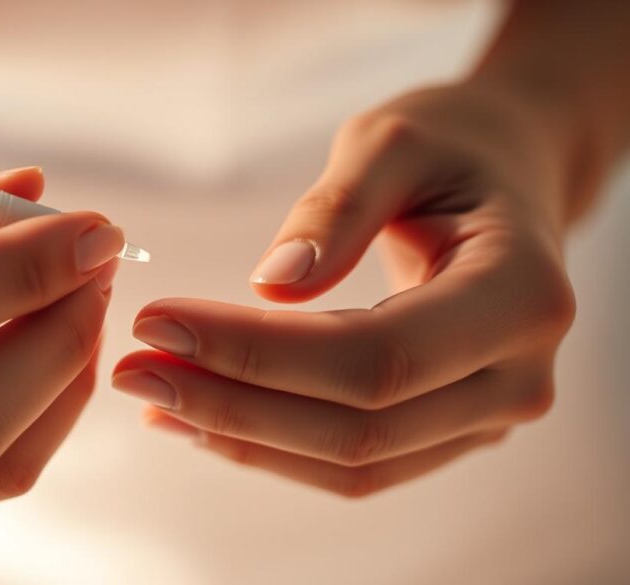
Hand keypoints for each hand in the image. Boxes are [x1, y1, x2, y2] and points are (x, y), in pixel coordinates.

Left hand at [113, 81, 576, 496]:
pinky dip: (273, 446)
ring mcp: (488, 416)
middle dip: (232, 404)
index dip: (257, 353)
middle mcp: (517, 376)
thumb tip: (270, 286)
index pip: (373, 357)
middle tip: (132, 370)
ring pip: (353, 463)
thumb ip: (335, 210)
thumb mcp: (392, 143)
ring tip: (153, 396)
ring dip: (242, 436)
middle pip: (359, 427)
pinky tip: (200, 417)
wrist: (508, 180)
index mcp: (521, 296)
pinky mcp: (449, 431)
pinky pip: (356, 463)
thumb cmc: (451, 147)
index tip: (158, 321)